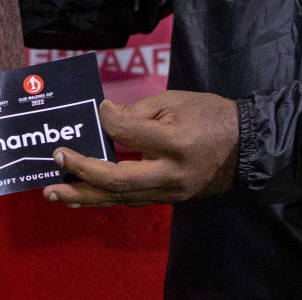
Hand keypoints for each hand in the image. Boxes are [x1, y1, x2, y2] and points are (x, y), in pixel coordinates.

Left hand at [43, 91, 239, 206]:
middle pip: (118, 180)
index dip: (108, 120)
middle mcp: (170, 174)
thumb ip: (139, 112)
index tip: (98, 108)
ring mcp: (170, 192)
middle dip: (82, 172)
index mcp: (175, 143)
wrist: (247, 147)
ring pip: (121, 198)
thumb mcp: (176, 101)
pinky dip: (104, 198)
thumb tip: (106, 118)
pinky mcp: (169, 200)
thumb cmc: (211, 115)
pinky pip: (131, 200)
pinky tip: (82, 196)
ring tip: (54, 192)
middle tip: (56, 161)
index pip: (129, 133)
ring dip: (85, 195)